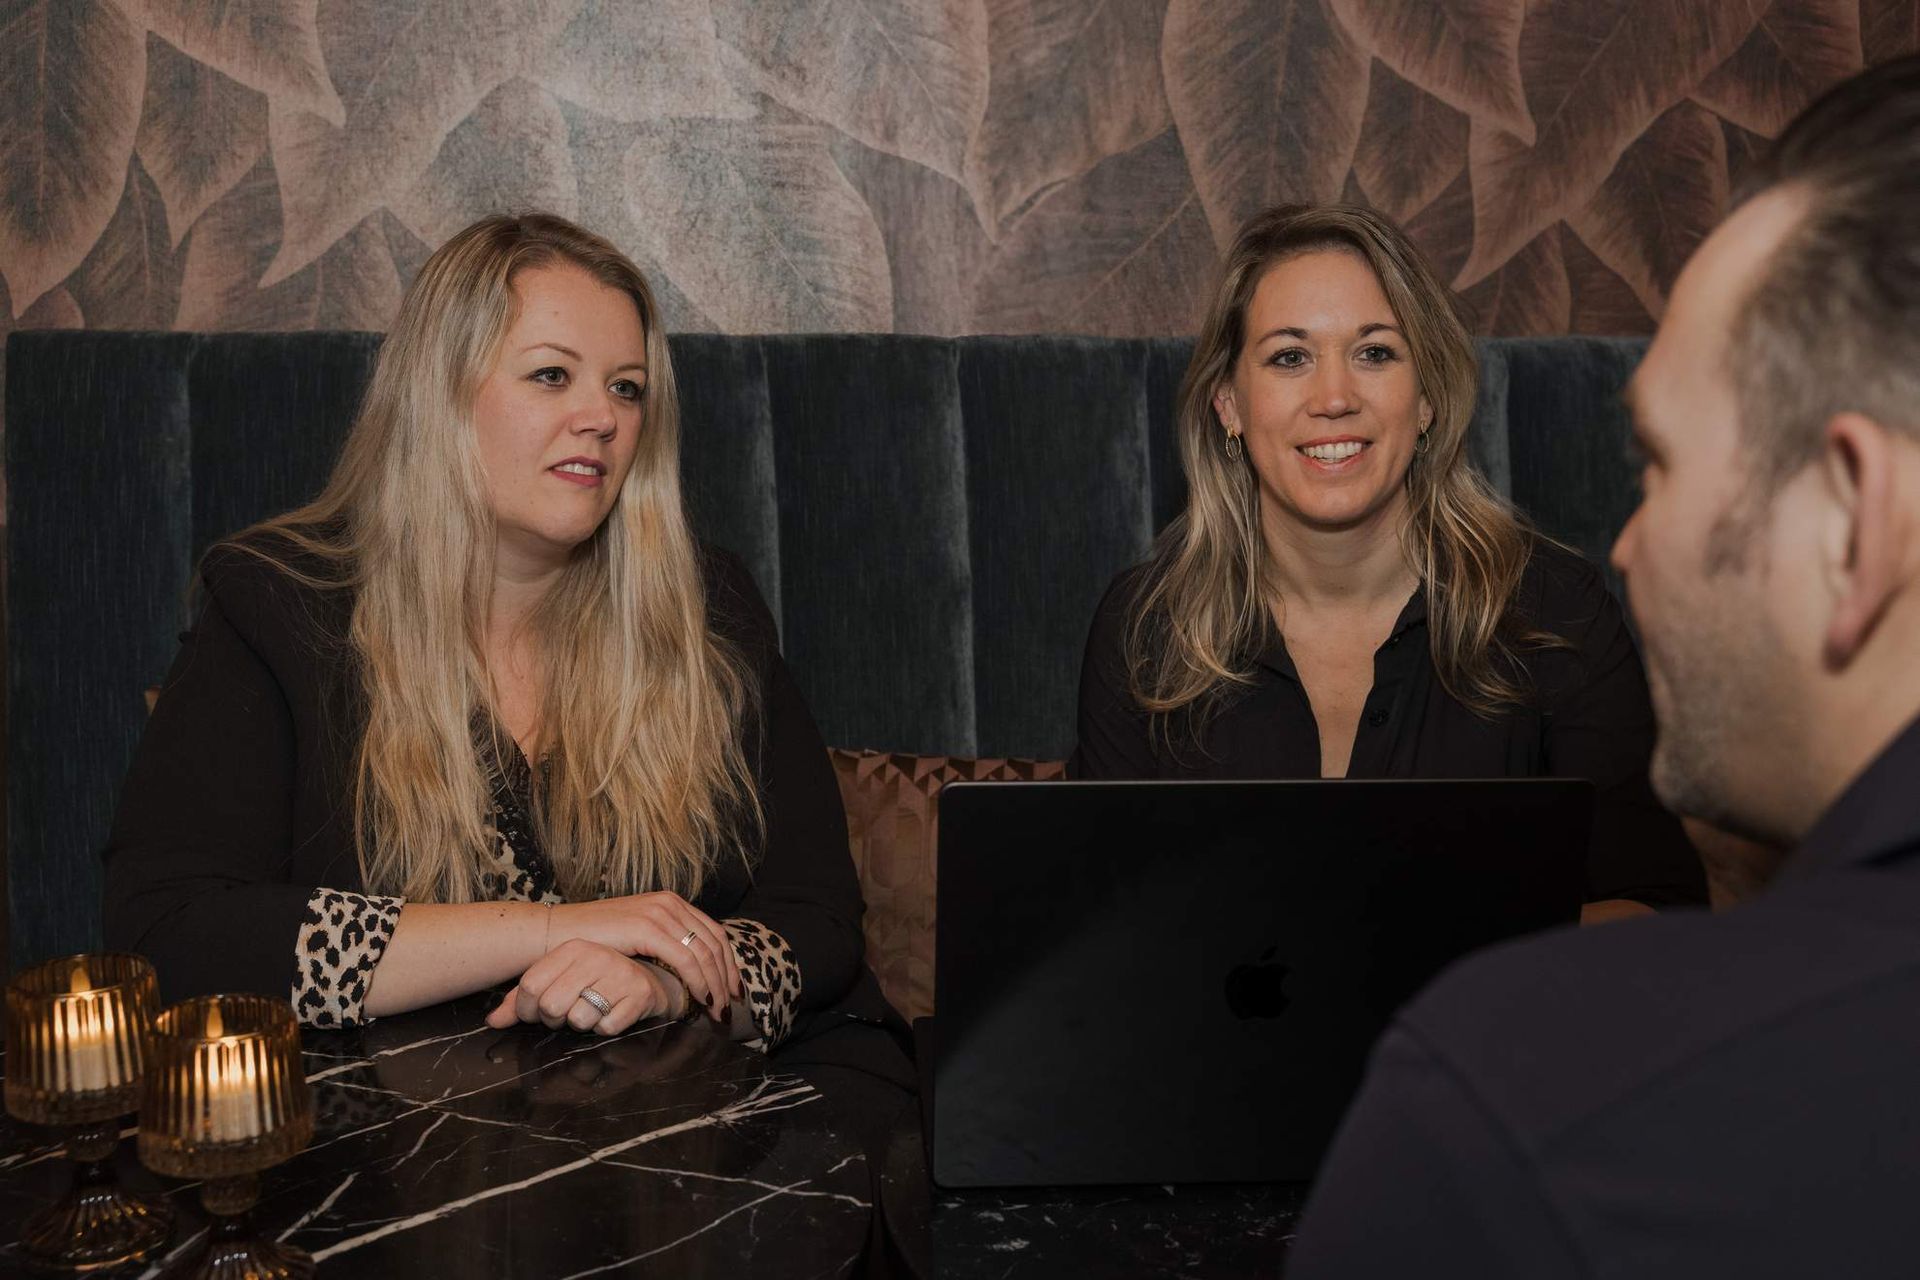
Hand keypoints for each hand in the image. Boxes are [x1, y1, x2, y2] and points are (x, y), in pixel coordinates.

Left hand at [484, 938, 686, 1034]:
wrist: (649, 979)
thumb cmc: (596, 982)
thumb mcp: (558, 980)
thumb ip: (522, 1000)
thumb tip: (492, 1021)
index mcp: (572, 947)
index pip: (529, 985)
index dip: (526, 1008)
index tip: (536, 1011)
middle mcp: (595, 955)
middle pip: (551, 1005)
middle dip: (555, 1019)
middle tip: (567, 1012)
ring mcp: (620, 973)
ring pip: (579, 1019)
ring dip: (582, 1024)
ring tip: (593, 1010)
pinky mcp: (639, 994)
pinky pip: (606, 1027)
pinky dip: (606, 1028)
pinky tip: (613, 1013)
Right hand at [556, 892, 740, 1017]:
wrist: (556, 934)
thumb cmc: (592, 942)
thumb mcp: (635, 938)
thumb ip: (662, 944)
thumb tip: (688, 967)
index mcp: (670, 903)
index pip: (712, 933)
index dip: (727, 963)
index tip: (731, 991)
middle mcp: (669, 903)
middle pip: (714, 942)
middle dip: (727, 976)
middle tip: (729, 1006)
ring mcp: (659, 913)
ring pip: (704, 952)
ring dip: (715, 984)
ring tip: (716, 1010)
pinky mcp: (647, 927)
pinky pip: (685, 958)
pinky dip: (698, 980)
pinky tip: (699, 998)